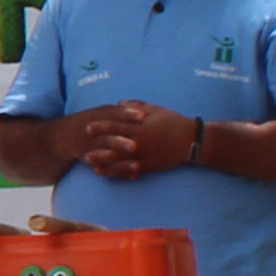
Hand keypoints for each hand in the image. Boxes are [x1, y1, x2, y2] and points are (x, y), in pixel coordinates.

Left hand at [80, 102, 196, 180]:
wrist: (191, 141)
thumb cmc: (173, 122)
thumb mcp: (155, 109)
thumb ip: (135, 107)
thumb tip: (119, 103)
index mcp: (140, 127)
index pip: (117, 126)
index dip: (101, 127)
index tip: (88, 127)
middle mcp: (139, 142)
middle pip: (114, 146)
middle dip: (98, 148)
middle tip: (84, 150)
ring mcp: (143, 155)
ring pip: (119, 160)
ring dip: (103, 162)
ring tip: (89, 162)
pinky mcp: (148, 166)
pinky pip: (128, 170)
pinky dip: (115, 171)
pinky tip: (104, 172)